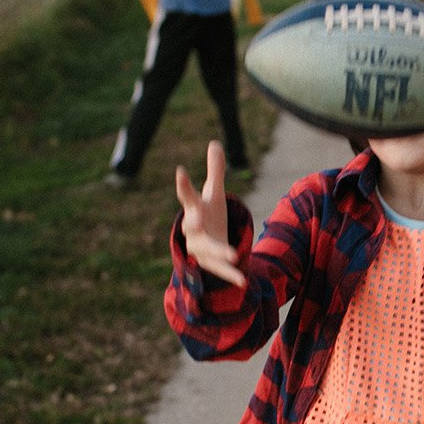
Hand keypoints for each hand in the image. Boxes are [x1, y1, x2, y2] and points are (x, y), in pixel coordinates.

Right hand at [174, 141, 245, 286]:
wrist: (205, 243)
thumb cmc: (208, 214)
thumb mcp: (214, 194)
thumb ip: (215, 171)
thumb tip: (215, 143)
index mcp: (195, 209)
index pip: (187, 195)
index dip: (183, 184)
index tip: (180, 171)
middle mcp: (194, 229)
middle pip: (191, 225)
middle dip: (194, 223)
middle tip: (197, 219)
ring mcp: (200, 247)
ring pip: (206, 250)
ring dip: (219, 252)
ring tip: (233, 255)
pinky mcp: (211, 263)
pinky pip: (220, 269)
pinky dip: (230, 274)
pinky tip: (243, 281)